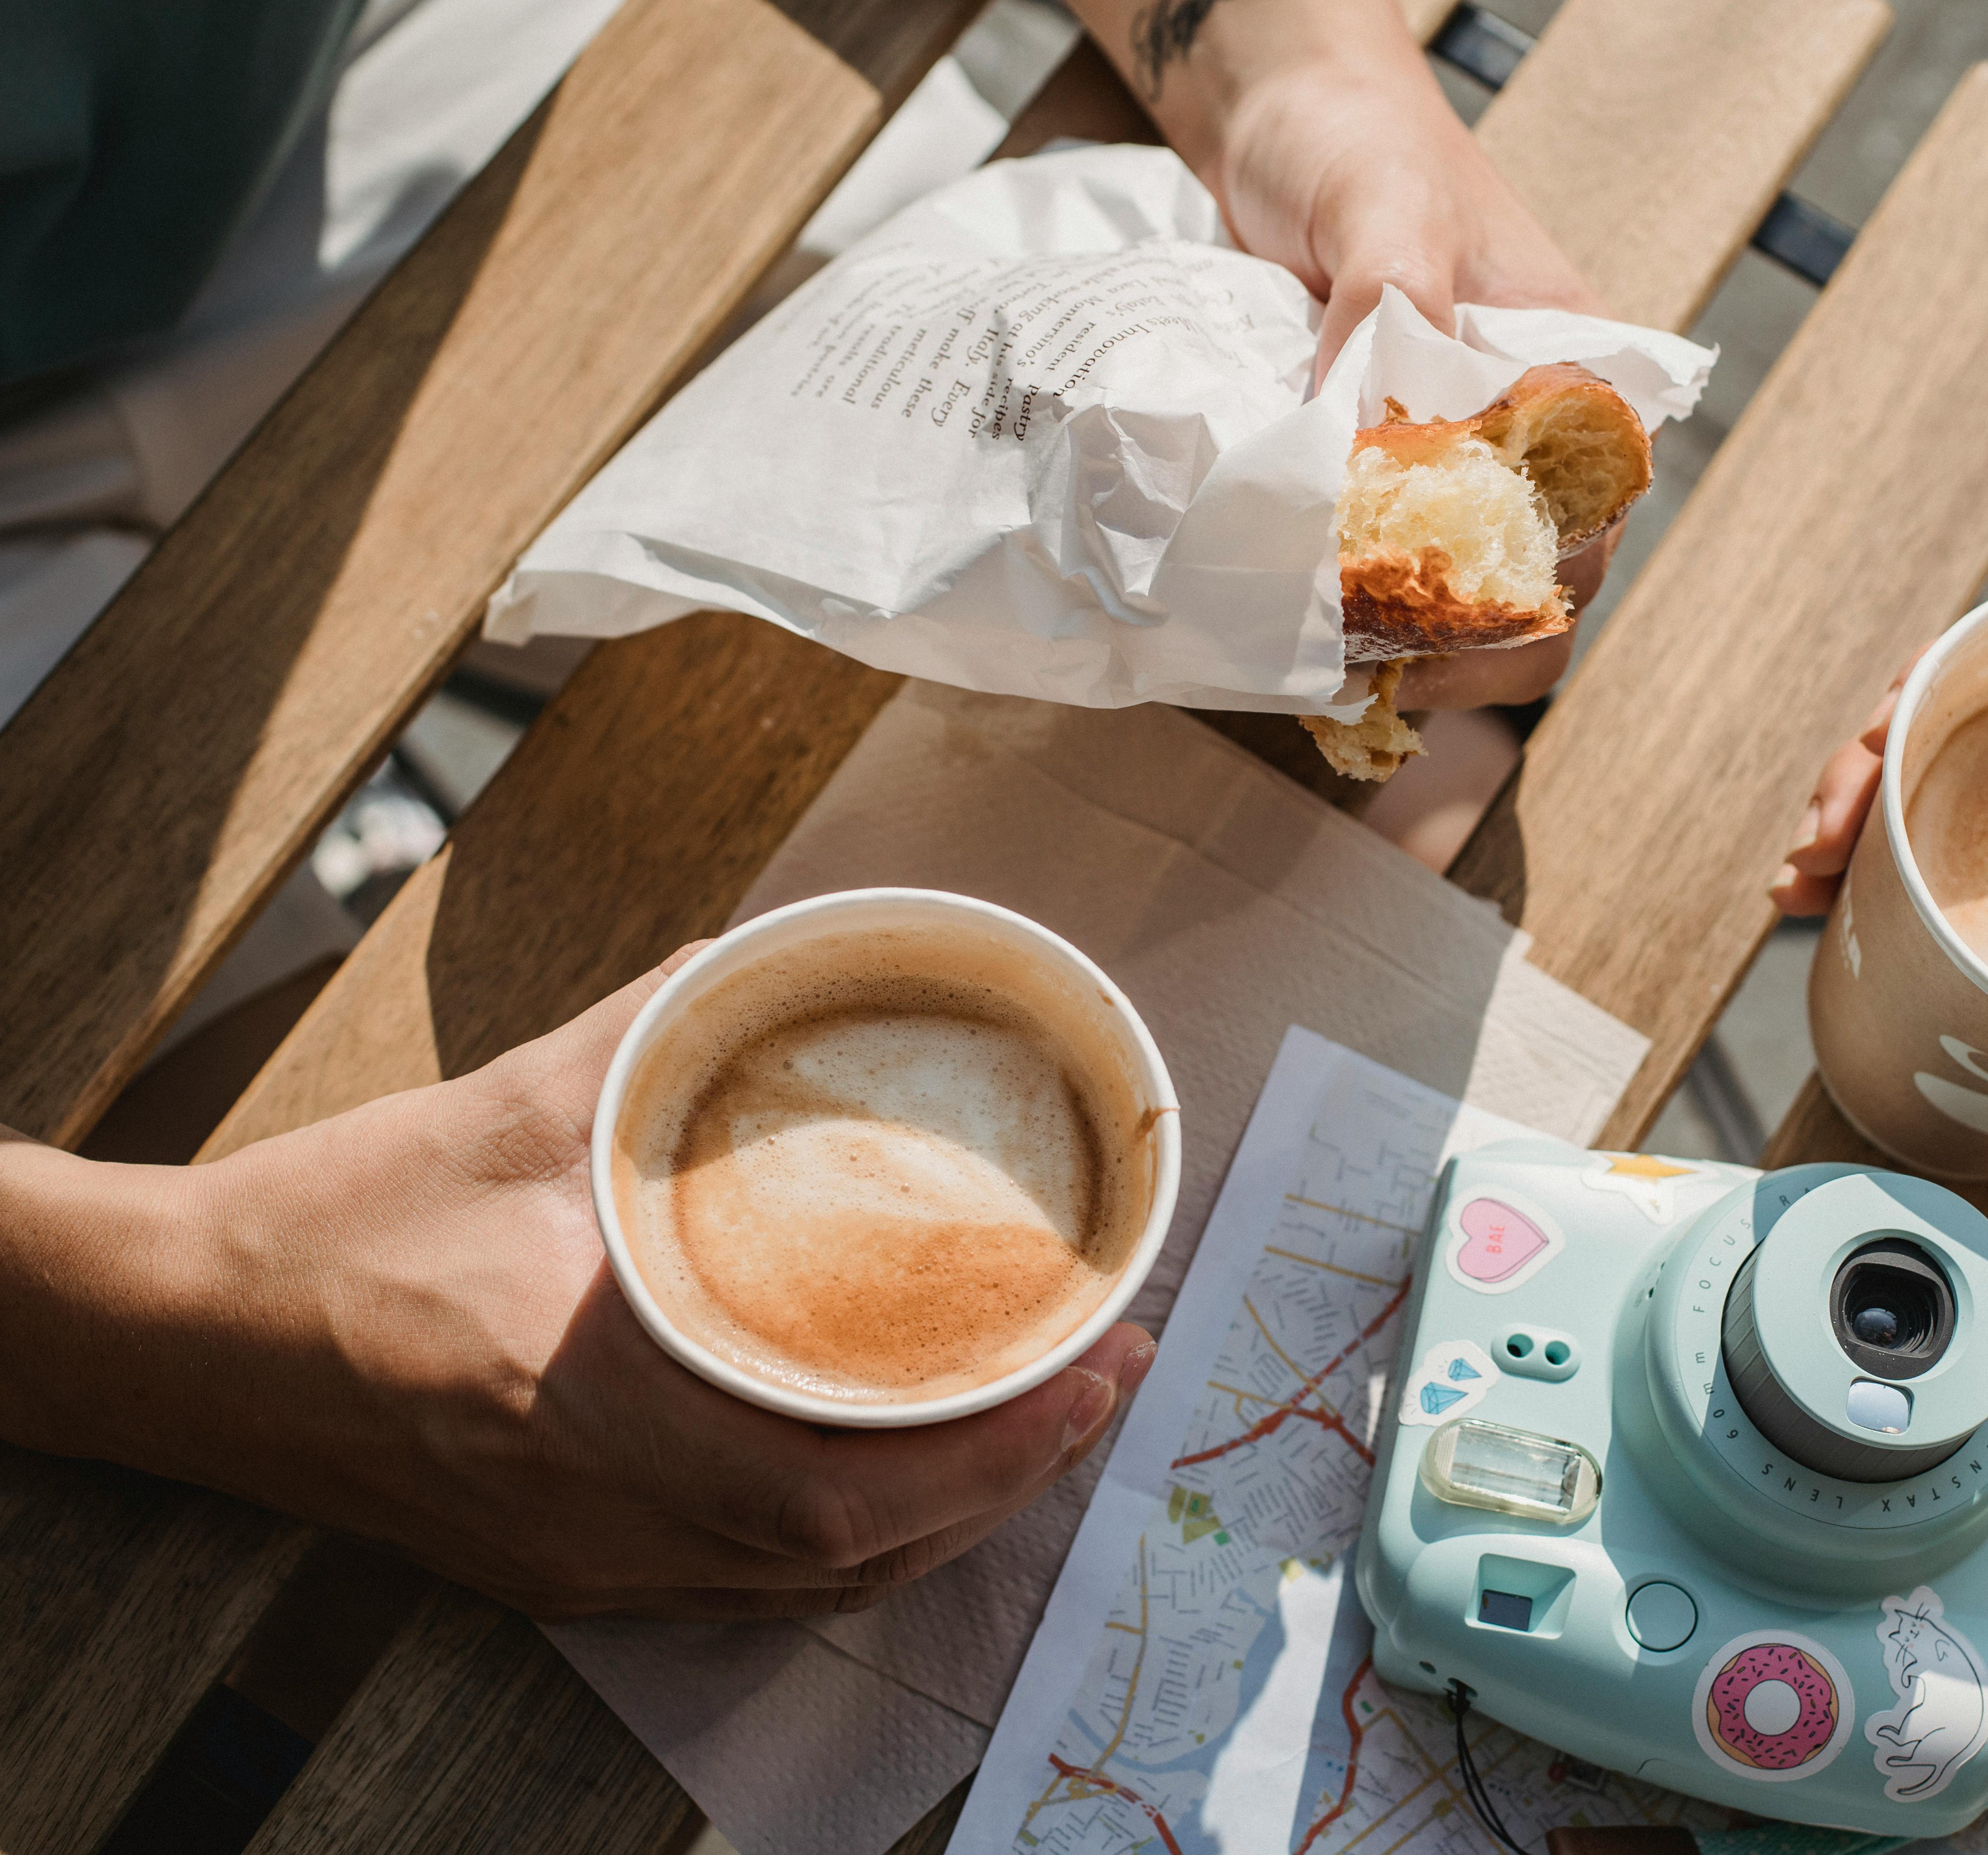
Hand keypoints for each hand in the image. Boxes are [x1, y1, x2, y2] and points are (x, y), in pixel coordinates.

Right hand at [0, 952, 1151, 1619]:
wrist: (177, 1334)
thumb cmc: (340, 1217)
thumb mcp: (518, 1101)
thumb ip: (663, 1026)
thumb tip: (776, 954)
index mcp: (588, 1398)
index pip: (834, 1483)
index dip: (989, 1445)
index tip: (1095, 1365)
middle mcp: (595, 1514)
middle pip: (850, 1555)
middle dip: (1007, 1478)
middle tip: (1107, 1377)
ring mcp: (577, 1563)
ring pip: (810, 1587)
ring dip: (945, 1518)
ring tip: (1039, 1424)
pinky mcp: (557, 1572)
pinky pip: (746, 1589)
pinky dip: (854, 1541)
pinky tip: (905, 1479)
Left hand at [1094, 0, 1606, 711]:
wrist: (1280, 119)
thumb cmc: (1356, 143)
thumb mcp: (1384, 201)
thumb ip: (1394, 297)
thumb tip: (1367, 423)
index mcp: (1574, 375)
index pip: (1590, 516)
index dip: (1529, 586)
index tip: (1447, 622)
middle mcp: (1529, 431)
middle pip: (1535, 580)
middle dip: (1468, 639)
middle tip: (1382, 666)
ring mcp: (1453, 459)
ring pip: (1468, 591)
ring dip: (1412, 640)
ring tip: (1341, 667)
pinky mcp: (1379, 471)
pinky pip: (1387, 563)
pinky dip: (1355, 608)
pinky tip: (1307, 636)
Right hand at [1765, 660, 1987, 1163]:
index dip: (1900, 718)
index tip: (1854, 792)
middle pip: (1937, 721)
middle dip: (1849, 787)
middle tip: (1803, 866)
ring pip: (1940, 772)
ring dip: (1857, 822)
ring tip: (1799, 891)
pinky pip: (1976, 824)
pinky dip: (1904, 858)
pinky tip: (1851, 904)